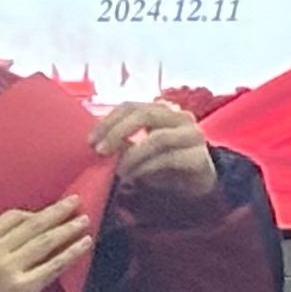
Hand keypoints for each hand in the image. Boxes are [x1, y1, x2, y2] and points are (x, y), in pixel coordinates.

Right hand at [0, 203, 98, 291]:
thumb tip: (37, 222)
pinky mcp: (23, 288)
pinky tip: (84, 244)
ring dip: (67, 229)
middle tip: (75, 201)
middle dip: (56, 212)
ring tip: (84, 220)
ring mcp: (7, 269)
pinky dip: (71, 253)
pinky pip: (53, 265)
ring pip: (45, 242)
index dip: (35, 212)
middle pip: (32, 225)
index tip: (52, 211)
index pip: (12, 217)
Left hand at [96, 100, 217, 199]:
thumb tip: (97, 144)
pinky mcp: (199, 156)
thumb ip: (124, 143)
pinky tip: (135, 176)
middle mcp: (179, 117)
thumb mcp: (141, 152)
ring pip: (157, 138)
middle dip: (117, 132)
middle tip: (100, 151)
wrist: (200, 186)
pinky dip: (147, 168)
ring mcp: (192, 135)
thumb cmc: (166, 167)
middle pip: (144, 115)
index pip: (131, 106)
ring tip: (118, 171)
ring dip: (132, 155)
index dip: (108, 121)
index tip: (90, 140)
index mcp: (162, 111)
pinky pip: (168, 158)